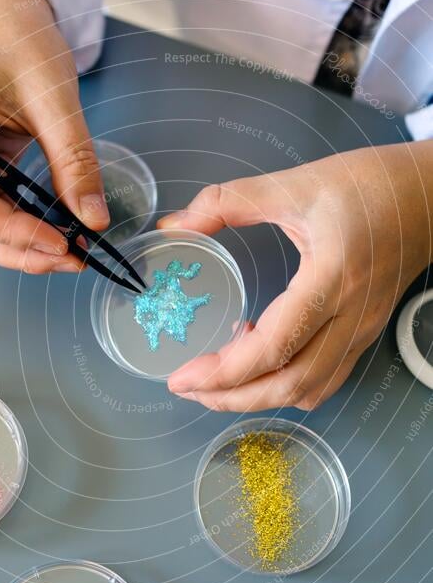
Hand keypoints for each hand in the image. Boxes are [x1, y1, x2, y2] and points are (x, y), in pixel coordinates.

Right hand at [0, 0, 108, 272]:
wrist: (13, 19)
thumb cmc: (22, 41)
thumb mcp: (56, 98)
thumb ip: (74, 160)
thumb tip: (93, 219)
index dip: (11, 232)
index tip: (59, 242)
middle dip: (22, 249)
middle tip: (73, 258)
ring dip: (24, 249)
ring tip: (72, 254)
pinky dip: (26, 231)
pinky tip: (60, 235)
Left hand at [159, 143, 432, 411]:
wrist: (431, 194)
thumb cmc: (368, 185)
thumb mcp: (294, 184)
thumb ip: (227, 201)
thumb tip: (175, 223)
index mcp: (332, 278)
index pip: (273, 346)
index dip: (223, 371)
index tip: (181, 376)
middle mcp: (352, 317)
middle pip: (290, 384)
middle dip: (233, 398)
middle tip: (188, 387)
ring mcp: (363, 330)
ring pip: (309, 389)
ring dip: (259, 397)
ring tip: (218, 380)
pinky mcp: (365, 333)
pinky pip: (325, 378)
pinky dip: (287, 384)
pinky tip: (261, 358)